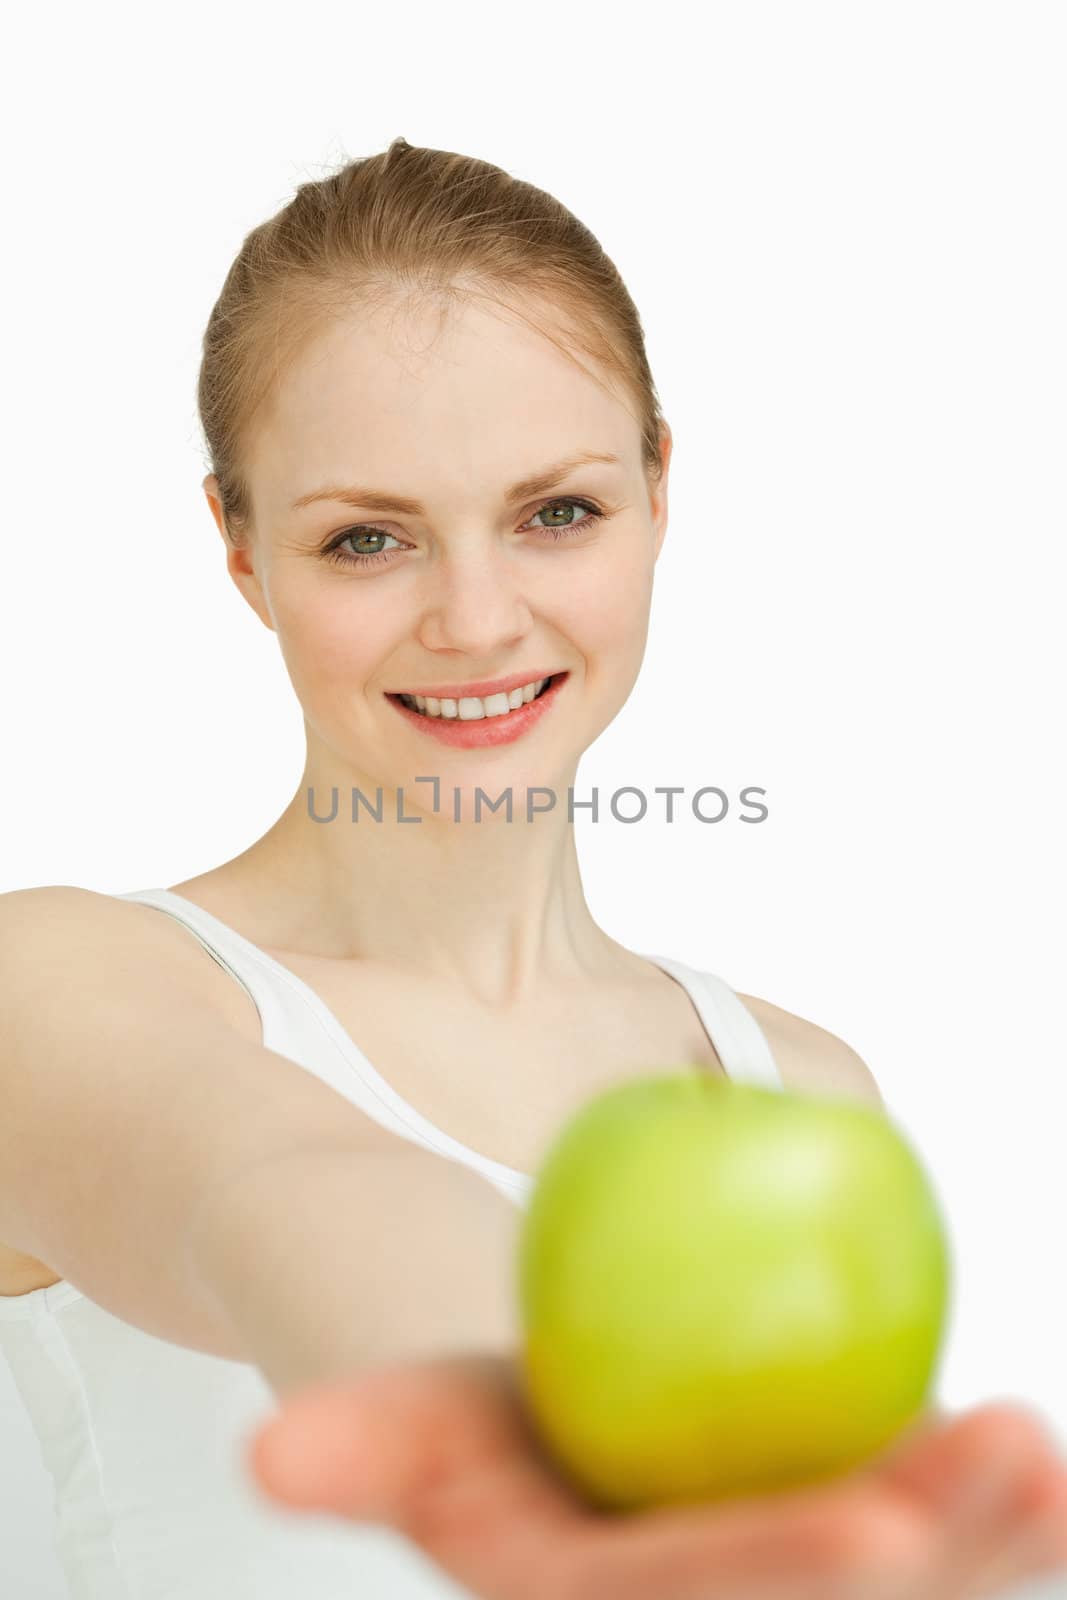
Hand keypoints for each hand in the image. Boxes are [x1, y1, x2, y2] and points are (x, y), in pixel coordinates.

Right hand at [248, 1352, 1066, 1599]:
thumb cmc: (499, 1429)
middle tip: (1015, 1449)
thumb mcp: (419, 1424)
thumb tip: (266, 1458)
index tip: (880, 1520)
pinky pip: (947, 1568)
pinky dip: (1017, 1534)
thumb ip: (359, 1449)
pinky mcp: (854, 1577)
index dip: (786, 1574)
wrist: (566, 1450)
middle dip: (944, 1561)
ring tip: (1049, 1460)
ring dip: (1004, 1546)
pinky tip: (1058, 1485)